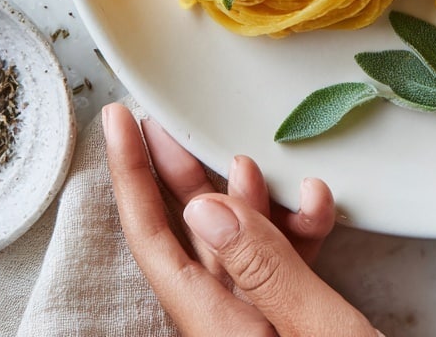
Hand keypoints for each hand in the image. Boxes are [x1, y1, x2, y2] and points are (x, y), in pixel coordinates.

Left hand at [104, 102, 376, 336]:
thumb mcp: (317, 329)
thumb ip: (263, 269)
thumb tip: (202, 209)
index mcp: (217, 326)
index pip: (157, 240)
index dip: (131, 177)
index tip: (118, 124)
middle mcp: (226, 322)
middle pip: (190, 233)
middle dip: (179, 172)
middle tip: (169, 120)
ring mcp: (258, 322)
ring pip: (239, 242)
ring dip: (251, 198)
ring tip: (257, 160)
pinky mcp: (288, 319)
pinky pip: (278, 263)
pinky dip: (296, 230)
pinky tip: (316, 207)